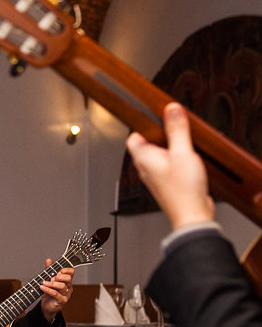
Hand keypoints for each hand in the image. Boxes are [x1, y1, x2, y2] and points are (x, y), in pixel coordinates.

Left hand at [40, 258, 73, 321]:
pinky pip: (56, 294)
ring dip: (52, 283)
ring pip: (62, 286)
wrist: (47, 307)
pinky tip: (42, 287)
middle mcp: (68, 287)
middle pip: (68, 278)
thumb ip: (49, 270)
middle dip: (59, 276)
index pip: (71, 272)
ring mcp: (66, 294)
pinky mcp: (62, 301)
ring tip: (44, 283)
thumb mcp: (49, 280)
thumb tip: (49, 260)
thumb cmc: (49, 293)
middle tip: (51, 277)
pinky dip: (48, 289)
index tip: (58, 270)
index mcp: (67, 281)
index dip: (65, 269)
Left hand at [126, 102, 213, 229]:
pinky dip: (177, 160)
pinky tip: (189, 161)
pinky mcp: (166, 183)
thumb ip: (177, 130)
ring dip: (171, 149)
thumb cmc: (183, 191)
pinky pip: (168, 165)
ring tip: (184, 147)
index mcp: (142, 158)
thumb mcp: (182, 153)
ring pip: (159, 155)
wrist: (192, 216)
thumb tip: (171, 109)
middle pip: (148, 143)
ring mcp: (155, 176)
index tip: (157, 118)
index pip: (133, 136)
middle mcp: (145, 167)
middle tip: (176, 130)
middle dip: (162, 135)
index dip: (145, 125)